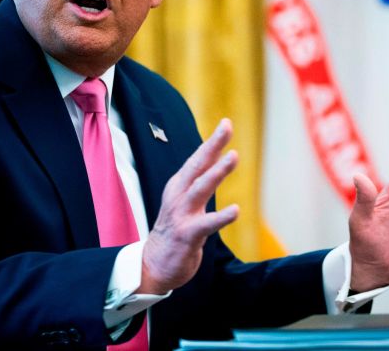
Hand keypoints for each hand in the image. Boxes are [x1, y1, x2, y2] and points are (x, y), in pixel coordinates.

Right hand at [138, 119, 238, 294]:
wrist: (153, 265)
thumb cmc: (175, 230)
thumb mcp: (186, 200)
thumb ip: (201, 179)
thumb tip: (219, 154)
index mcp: (179, 186)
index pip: (197, 159)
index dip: (212, 142)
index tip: (227, 123)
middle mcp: (178, 196)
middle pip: (196, 166)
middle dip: (212, 146)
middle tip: (227, 128)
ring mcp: (181, 215)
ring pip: (200, 188)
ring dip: (216, 172)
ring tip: (233, 157)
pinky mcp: (187, 236)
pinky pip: (207, 224)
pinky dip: (221, 217)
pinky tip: (235, 210)